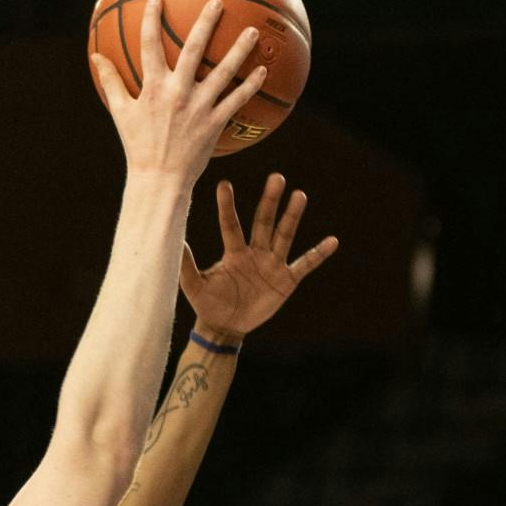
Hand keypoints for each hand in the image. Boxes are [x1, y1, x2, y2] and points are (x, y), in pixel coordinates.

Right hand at [90, 0, 267, 181]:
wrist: (159, 179)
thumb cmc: (138, 145)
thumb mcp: (121, 112)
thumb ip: (110, 81)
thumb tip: (96, 56)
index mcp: (153, 89)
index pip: (150, 46)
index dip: (152, 20)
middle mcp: (177, 93)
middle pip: (193, 50)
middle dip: (205, 24)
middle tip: (217, 2)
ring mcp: (198, 108)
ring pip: (222, 72)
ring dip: (239, 50)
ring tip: (252, 31)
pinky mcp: (214, 123)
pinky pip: (236, 101)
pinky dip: (250, 86)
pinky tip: (262, 71)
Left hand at [178, 174, 337, 337]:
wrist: (225, 328)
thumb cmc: (208, 305)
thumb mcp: (193, 286)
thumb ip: (185, 264)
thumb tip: (173, 241)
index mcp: (234, 252)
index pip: (231, 225)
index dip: (227, 206)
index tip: (224, 184)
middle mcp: (255, 252)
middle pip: (264, 222)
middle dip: (270, 201)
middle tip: (276, 177)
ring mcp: (272, 265)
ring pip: (284, 235)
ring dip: (292, 216)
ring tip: (299, 195)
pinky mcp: (285, 280)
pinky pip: (304, 265)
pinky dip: (318, 254)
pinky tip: (332, 241)